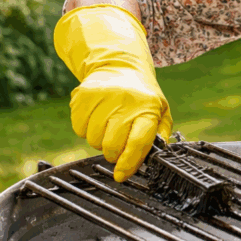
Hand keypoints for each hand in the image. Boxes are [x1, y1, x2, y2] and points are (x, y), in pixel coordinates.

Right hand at [53, 4, 172, 180]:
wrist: (120, 65)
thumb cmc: (142, 96)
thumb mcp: (161, 112)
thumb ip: (160, 136)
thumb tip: (151, 159)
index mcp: (147, 107)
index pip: (137, 142)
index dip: (128, 164)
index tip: (121, 176)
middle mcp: (124, 101)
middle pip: (112, 146)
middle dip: (113, 154)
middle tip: (117, 146)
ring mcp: (102, 97)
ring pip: (93, 140)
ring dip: (99, 140)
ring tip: (108, 126)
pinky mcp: (83, 96)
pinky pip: (79, 129)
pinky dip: (85, 130)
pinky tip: (96, 117)